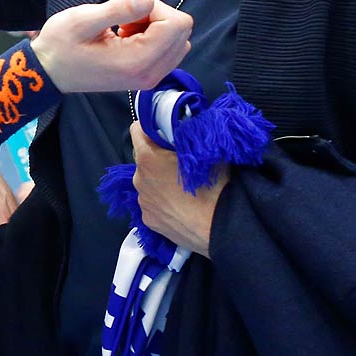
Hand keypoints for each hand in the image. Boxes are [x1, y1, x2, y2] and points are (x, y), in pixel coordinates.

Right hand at [30, 0, 191, 93]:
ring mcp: (150, 78)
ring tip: (124, 29)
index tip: (127, 12)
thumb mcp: (83, 20)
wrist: (49, 72)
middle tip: (125, 20)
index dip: (155, 8)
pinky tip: (127, 36)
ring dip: (156, 26)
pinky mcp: (147, 76)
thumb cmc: (60, 45)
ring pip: (178, 39)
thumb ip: (119, 9)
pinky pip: (169, 49)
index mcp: (138, 61)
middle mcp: (150, 74)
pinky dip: (154, 37)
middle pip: (182, 31)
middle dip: (157, 16)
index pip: (177, 24)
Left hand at [130, 122, 224, 256]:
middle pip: (143, 159)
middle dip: (157, 157)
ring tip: (181, 189)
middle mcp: (138, 178)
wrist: (219, 228)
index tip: (163, 131)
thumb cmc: (212, 187)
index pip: (136, 130)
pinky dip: (161, 201)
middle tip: (178, 162)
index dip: (150, 127)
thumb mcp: (205, 153)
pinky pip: (152, 203)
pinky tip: (179, 207)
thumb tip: (187, 129)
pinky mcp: (147, 220)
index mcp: (148, 157)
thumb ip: (190, 139)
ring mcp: (142, 201)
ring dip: (158, 181)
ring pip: (147, 182)